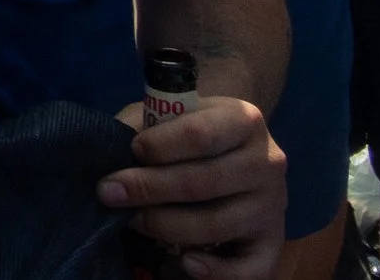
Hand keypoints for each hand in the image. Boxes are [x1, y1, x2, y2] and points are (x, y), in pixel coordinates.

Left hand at [99, 97, 284, 277]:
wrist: (233, 149)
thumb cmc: (187, 131)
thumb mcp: (167, 116)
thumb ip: (141, 127)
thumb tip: (106, 154)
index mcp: (243, 120)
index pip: (199, 134)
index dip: (159, 146)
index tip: (131, 151)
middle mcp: (267, 162)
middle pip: (202, 182)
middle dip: (147, 189)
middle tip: (109, 193)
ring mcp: (273, 205)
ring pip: (217, 224)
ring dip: (165, 225)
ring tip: (132, 221)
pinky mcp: (273, 242)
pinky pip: (252, 268)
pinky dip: (217, 272)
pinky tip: (185, 263)